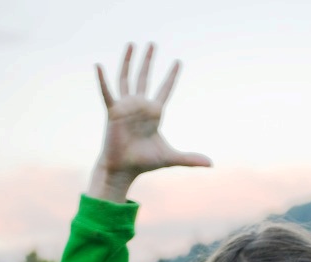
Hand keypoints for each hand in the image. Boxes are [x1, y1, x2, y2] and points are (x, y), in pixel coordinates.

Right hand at [89, 43, 211, 201]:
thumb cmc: (144, 162)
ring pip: (126, 78)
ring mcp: (126, 107)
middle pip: (145, 77)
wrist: (124, 168)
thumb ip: (190, 159)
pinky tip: (98, 66)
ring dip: (129, 61)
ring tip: (132, 44)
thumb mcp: (170, 157)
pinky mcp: (113, 112)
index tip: (178, 62)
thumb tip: (211, 164)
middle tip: (153, 44)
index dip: (172, 76)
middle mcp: (140, 106)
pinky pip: (107, 92)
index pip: (165, 89)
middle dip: (149, 61)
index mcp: (154, 113)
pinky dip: (102, 80)